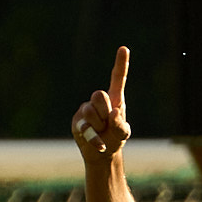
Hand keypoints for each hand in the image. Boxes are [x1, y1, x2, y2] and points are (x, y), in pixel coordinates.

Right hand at [71, 46, 131, 162]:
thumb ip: (121, 124)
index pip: (117, 79)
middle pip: (98, 95)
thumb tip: (114, 112)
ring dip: (98, 125)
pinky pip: (85, 127)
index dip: (121, 64)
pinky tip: (101, 146)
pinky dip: (95, 138)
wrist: (103, 153)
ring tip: (101, 131)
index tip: (124, 48)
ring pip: (89, 110)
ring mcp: (86, 110)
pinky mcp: (77, 122)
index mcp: (115, 99)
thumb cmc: (115, 138)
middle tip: (106, 123)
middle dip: (104, 111)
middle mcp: (99, 101)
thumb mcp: (123, 133)